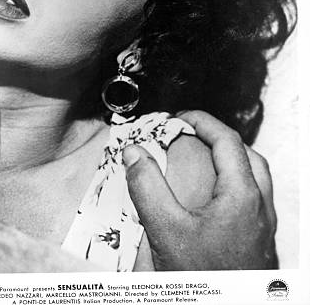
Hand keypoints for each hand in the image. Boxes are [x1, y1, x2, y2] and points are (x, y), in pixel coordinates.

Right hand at [124, 110, 276, 270]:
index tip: (181, 118)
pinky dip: (236, 183)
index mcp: (242, 196)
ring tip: (204, 162)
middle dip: (220, 137)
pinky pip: (255, 199)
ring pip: (257, 177)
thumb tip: (133, 152)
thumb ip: (147, 187)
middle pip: (249, 155)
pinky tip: (213, 200)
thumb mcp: (166, 230)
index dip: (203, 122)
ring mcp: (264, 227)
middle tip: (194, 134)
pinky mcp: (260, 242)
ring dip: (232, 160)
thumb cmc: (203, 280)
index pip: (227, 141)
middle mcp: (261, 208)